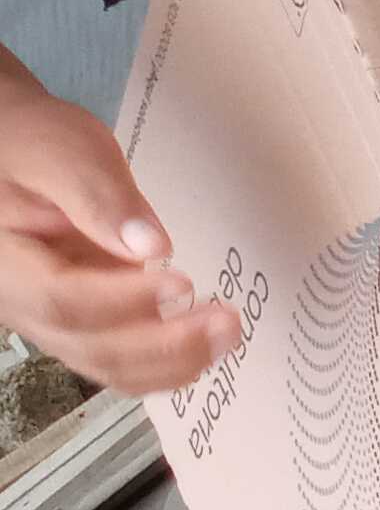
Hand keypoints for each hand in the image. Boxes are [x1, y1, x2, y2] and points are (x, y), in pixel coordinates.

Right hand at [0, 71, 244, 395]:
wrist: (16, 152)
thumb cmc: (31, 144)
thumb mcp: (61, 151)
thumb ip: (98, 195)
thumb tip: (150, 246)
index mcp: (5, 262)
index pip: (62, 298)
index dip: (125, 300)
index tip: (181, 283)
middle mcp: (20, 303)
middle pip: (90, 347)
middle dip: (165, 344)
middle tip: (225, 321)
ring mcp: (49, 320)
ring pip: (108, 365)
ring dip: (174, 362)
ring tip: (226, 334)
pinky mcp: (79, 324)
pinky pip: (120, 360)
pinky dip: (165, 362)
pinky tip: (206, 344)